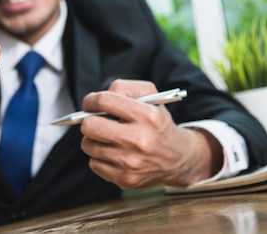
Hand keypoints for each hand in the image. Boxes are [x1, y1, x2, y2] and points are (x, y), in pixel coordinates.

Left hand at [80, 79, 222, 187]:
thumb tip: (96, 100)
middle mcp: (139, 140)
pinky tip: (113, 152)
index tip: (89, 103)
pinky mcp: (125, 179)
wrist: (179, 158)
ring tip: (107, 137)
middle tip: (96, 121)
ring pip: (88, 145)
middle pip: (90, 126)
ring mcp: (131, 162)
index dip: (91, 100)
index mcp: (147, 116)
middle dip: (89, 121)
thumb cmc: (157, 122)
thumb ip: (123, 88)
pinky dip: (99, 157)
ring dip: (93, 139)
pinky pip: (94, 164)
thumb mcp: (150, 96)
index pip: (104, 101)